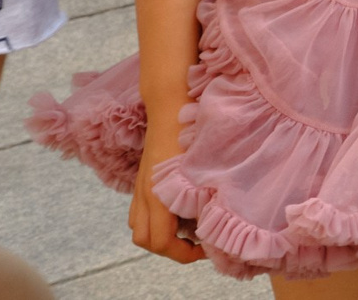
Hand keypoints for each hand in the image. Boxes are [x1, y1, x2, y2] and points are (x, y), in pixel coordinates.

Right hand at [129, 116, 204, 262]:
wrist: (169, 102)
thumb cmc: (190, 128)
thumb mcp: (202, 163)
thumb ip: (205, 192)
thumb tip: (218, 218)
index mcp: (158, 194)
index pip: (160, 242)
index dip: (184, 254)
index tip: (207, 248)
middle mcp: (144, 194)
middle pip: (145, 240)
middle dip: (171, 249)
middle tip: (199, 243)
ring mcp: (140, 187)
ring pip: (139, 227)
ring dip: (161, 236)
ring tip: (190, 229)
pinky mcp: (143, 180)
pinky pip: (140, 212)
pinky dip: (156, 221)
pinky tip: (180, 211)